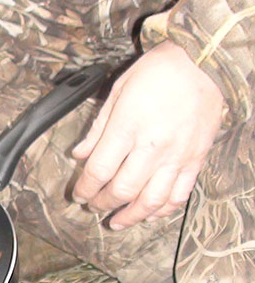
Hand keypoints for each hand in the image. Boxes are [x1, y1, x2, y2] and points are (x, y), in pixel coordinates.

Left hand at [71, 40, 223, 229]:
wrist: (204, 60)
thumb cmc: (158, 71)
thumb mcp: (118, 91)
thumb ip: (97, 128)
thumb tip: (79, 154)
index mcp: (128, 128)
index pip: (99, 171)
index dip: (85, 189)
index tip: (78, 195)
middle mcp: (152, 147)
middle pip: (121, 190)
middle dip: (102, 204)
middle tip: (93, 207)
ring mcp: (177, 156)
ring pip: (151, 201)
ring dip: (130, 217)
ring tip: (116, 222)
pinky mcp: (196, 159)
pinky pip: (179, 194)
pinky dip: (162, 210)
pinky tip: (150, 215)